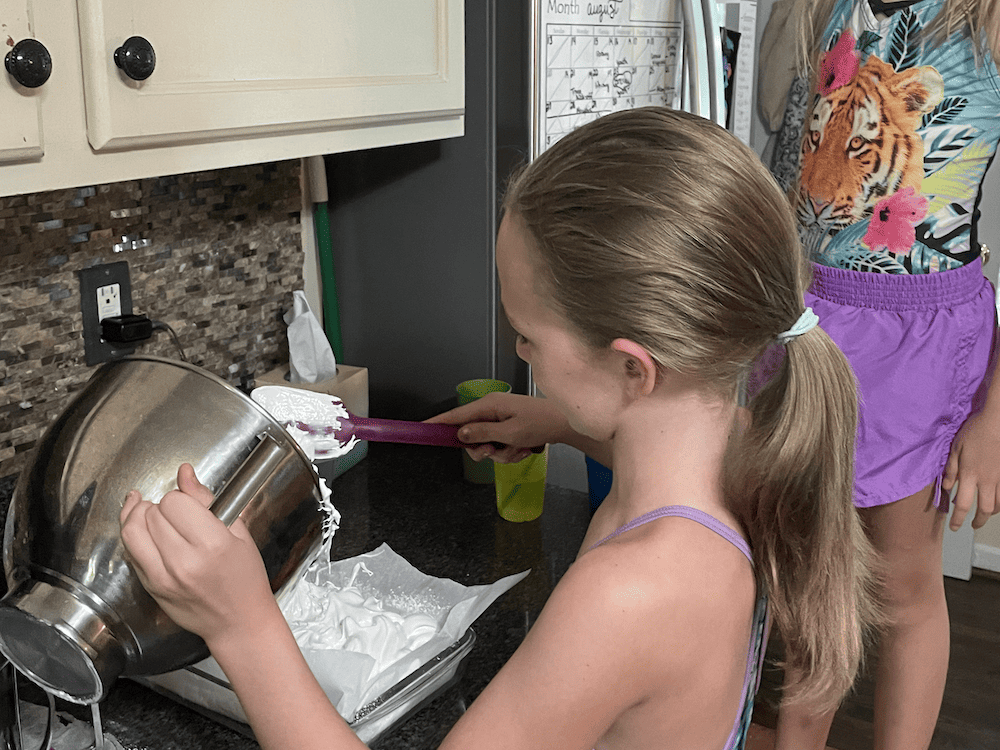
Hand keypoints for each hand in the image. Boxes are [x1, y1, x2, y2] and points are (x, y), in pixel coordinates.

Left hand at [119, 463, 278, 647]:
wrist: (238, 621)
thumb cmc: (245, 579)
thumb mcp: (238, 533)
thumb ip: (207, 500)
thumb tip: (184, 473)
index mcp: (212, 544)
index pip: (174, 501)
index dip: (181, 497)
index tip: (190, 504)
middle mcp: (184, 562)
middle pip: (152, 513)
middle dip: (163, 506)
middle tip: (177, 512)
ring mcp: (163, 577)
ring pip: (132, 530)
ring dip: (141, 516)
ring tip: (153, 513)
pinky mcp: (151, 587)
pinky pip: (130, 551)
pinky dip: (135, 536)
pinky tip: (146, 530)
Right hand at [427, 392, 567, 462]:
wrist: (565, 424)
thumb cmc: (540, 424)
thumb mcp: (509, 433)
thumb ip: (483, 434)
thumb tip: (460, 434)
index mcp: (489, 405)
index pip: (456, 415)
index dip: (439, 424)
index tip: (422, 429)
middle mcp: (491, 410)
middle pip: (471, 436)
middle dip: (484, 450)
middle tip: (496, 451)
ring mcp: (500, 420)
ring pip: (487, 445)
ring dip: (502, 454)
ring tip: (519, 449)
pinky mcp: (508, 428)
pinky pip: (500, 447)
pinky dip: (511, 452)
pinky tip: (525, 449)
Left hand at [942, 406, 999, 530]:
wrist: (998, 423)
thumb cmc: (974, 432)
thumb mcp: (955, 449)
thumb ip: (951, 470)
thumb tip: (947, 488)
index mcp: (970, 475)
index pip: (963, 505)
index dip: (957, 519)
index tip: (954, 527)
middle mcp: (986, 480)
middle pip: (984, 509)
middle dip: (977, 521)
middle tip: (972, 525)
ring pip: (998, 504)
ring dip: (990, 512)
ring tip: (984, 514)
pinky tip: (997, 501)